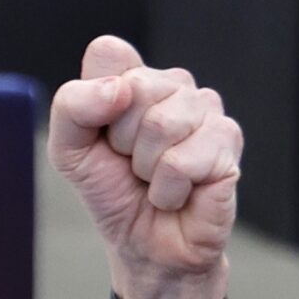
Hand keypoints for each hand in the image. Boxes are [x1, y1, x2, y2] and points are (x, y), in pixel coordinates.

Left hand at [48, 36, 242, 298]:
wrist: (145, 245)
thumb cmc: (112, 191)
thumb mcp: (69, 150)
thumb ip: (73, 106)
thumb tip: (119, 88)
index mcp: (134, 76)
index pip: (110, 53)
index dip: (95, 98)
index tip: (101, 133)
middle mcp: (174, 85)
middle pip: (135, 87)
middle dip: (120, 140)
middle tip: (130, 163)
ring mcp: (207, 111)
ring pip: (162, 124)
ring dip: (146, 167)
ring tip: (154, 178)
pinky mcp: (229, 144)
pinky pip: (183, 160)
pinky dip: (168, 189)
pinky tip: (178, 193)